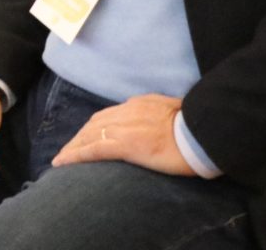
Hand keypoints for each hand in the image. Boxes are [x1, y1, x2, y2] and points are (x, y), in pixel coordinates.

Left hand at [50, 94, 191, 175]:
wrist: (203, 132)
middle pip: (94, 123)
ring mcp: (124, 127)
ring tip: (62, 159)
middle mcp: (127, 111)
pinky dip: (75, 155)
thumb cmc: (198, 127)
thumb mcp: (177, 112)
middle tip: (68, 150)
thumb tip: (162, 121)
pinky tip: (63, 162)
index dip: (95, 126)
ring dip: (73, 146)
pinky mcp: (124, 144)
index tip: (87, 136)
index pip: (110, 115)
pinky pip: (93, 150)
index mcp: (140, 104)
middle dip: (79, 136)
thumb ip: (162, 115)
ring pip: (89, 135)